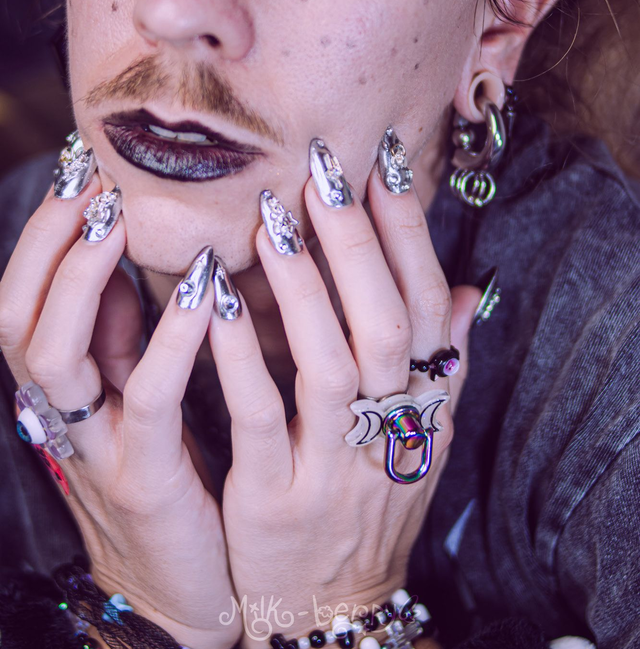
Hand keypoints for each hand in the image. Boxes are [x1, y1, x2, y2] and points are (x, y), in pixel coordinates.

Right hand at [0, 174, 239, 648]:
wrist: (185, 581)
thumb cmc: (168, 465)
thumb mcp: (135, 387)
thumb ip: (124, 327)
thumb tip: (132, 245)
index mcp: (61, 384)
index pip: (23, 294)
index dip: (46, 230)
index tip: (84, 165)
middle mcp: (59, 410)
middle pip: (17, 315)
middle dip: (50, 240)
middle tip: (92, 177)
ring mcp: (94, 446)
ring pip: (53, 354)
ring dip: (85, 276)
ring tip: (119, 217)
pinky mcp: (144, 480)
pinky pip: (146, 397)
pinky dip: (168, 335)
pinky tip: (202, 289)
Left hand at [209, 153, 480, 647]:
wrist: (332, 607)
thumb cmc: (372, 505)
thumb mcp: (422, 442)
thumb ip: (445, 365)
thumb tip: (466, 288)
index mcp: (423, 410)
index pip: (428, 308)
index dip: (409, 235)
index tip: (385, 165)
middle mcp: (387, 433)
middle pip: (386, 325)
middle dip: (358, 242)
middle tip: (326, 170)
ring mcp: (331, 467)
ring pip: (329, 363)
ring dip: (302, 285)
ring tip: (273, 216)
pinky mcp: (272, 498)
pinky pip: (257, 416)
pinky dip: (239, 353)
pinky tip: (215, 298)